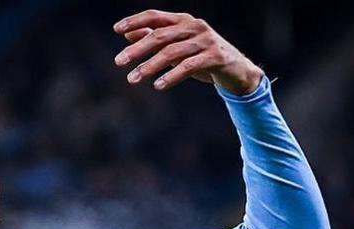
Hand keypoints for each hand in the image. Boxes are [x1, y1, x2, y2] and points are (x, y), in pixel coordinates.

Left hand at [113, 10, 263, 94]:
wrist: (237, 70)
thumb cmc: (202, 56)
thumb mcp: (176, 46)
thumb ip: (155, 38)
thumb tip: (128, 33)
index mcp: (183, 21)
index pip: (155, 16)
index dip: (135, 20)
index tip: (116, 29)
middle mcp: (194, 27)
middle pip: (160, 35)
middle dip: (137, 49)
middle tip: (118, 62)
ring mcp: (206, 41)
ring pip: (171, 52)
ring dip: (149, 66)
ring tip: (132, 79)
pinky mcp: (215, 57)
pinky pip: (189, 66)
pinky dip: (171, 76)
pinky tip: (158, 86)